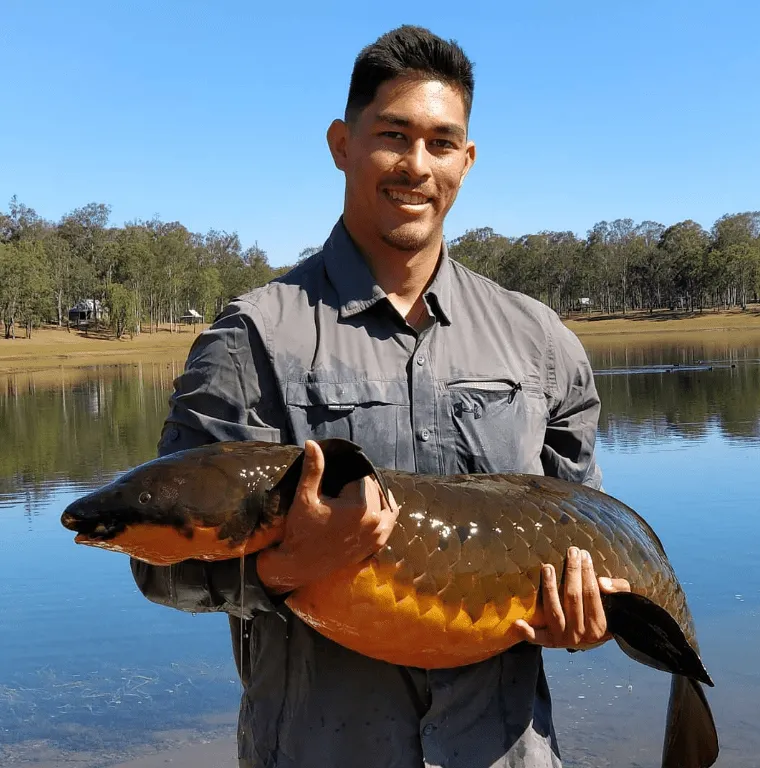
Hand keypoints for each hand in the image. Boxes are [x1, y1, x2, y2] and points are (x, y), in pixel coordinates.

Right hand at [256, 440, 397, 593]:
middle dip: (358, 486)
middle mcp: (375, 521)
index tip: (334, 484)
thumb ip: (313, 469)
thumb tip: (312, 443)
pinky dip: (382, 510)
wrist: (300, 565)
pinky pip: (389, 519)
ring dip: (373, 496)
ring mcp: (378, 535)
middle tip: (339, 492)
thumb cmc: (300, 530)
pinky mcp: (377, 544)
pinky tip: (370, 505)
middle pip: (373, 488)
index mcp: (360, 507)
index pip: (362, 477)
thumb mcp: (305, 497)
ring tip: (352, 497)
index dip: (346, 477)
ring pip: (385, 501)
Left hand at [515, 546, 630, 648]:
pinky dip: (527, 632)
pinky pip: (537, 638)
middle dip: (572, 572)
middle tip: (571, 552)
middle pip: (573, 598)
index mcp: (599, 627)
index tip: (584, 554)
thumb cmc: (606, 612)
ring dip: (550, 588)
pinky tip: (517, 623)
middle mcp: (580, 635)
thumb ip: (618, 590)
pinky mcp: (549, 641)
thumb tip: (602, 582)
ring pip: (554, 611)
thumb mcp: (620, 602)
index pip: (592, 594)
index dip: (588, 572)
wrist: (593, 639)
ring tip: (547, 567)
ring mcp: (563, 639)